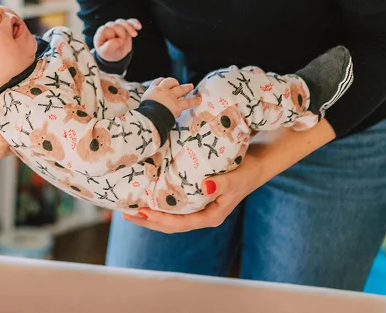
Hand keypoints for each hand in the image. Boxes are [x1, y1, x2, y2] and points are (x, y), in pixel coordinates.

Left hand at [94, 19, 141, 62]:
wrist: (116, 55)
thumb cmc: (108, 53)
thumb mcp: (105, 53)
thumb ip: (109, 47)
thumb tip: (117, 40)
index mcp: (101, 33)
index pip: (105, 29)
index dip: (112, 36)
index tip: (116, 44)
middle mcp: (108, 28)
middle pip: (115, 26)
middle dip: (121, 35)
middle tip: (121, 44)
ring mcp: (117, 27)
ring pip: (122, 22)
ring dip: (129, 27)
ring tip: (134, 34)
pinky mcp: (125, 27)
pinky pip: (130, 22)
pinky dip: (134, 23)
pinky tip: (139, 27)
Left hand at [124, 149, 268, 232]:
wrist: (259, 161)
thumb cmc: (249, 170)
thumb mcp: (238, 177)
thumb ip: (223, 184)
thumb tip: (205, 188)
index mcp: (211, 216)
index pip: (180, 224)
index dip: (160, 221)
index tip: (143, 213)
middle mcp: (203, 214)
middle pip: (170, 224)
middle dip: (148, 220)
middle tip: (125, 213)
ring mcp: (199, 206)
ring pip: (170, 215)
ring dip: (150, 212)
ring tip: (129, 207)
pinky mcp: (196, 195)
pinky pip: (174, 202)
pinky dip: (158, 200)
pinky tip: (146, 193)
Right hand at [141, 77, 200, 117]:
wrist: (149, 119)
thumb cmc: (143, 116)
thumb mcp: (140, 108)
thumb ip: (145, 107)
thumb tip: (139, 116)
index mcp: (151, 91)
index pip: (157, 82)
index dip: (161, 82)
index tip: (164, 82)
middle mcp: (161, 91)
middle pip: (169, 82)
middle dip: (174, 82)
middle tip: (177, 84)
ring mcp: (171, 97)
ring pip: (180, 89)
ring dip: (186, 87)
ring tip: (191, 86)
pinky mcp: (178, 105)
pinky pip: (188, 102)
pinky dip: (194, 100)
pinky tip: (199, 99)